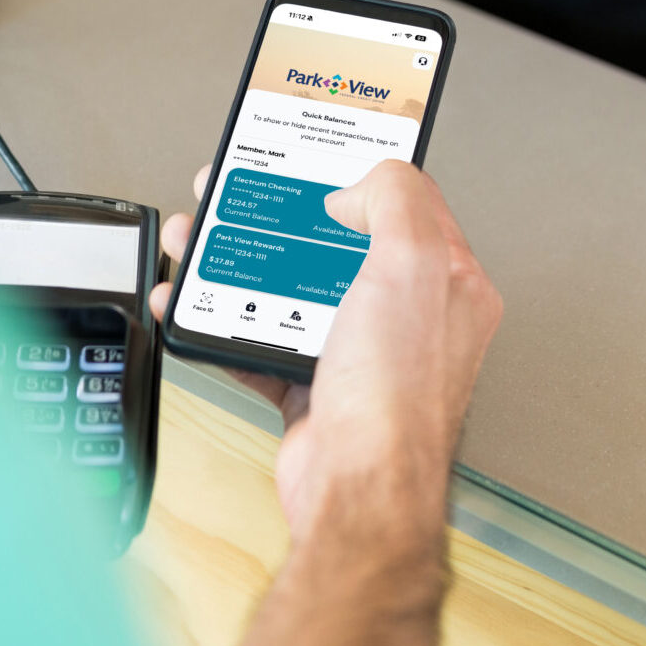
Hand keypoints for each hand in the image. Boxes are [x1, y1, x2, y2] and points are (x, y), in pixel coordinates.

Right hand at [150, 160, 501, 550]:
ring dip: (241, 261)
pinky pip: (261, 338)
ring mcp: (360, 352)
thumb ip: (395, 200)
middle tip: (241, 194)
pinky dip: (222, 318)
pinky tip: (193, 300)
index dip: (361, 171)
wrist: (357, 491)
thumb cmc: (398, 396)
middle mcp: (410, 315)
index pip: (411, 201)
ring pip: (292, 287)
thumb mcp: (412, 263)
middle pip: (340, 241)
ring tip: (200, 239)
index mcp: (451, 281)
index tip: (318, 154)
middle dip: (284, 214)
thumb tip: (360, 185)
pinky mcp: (314, 386)